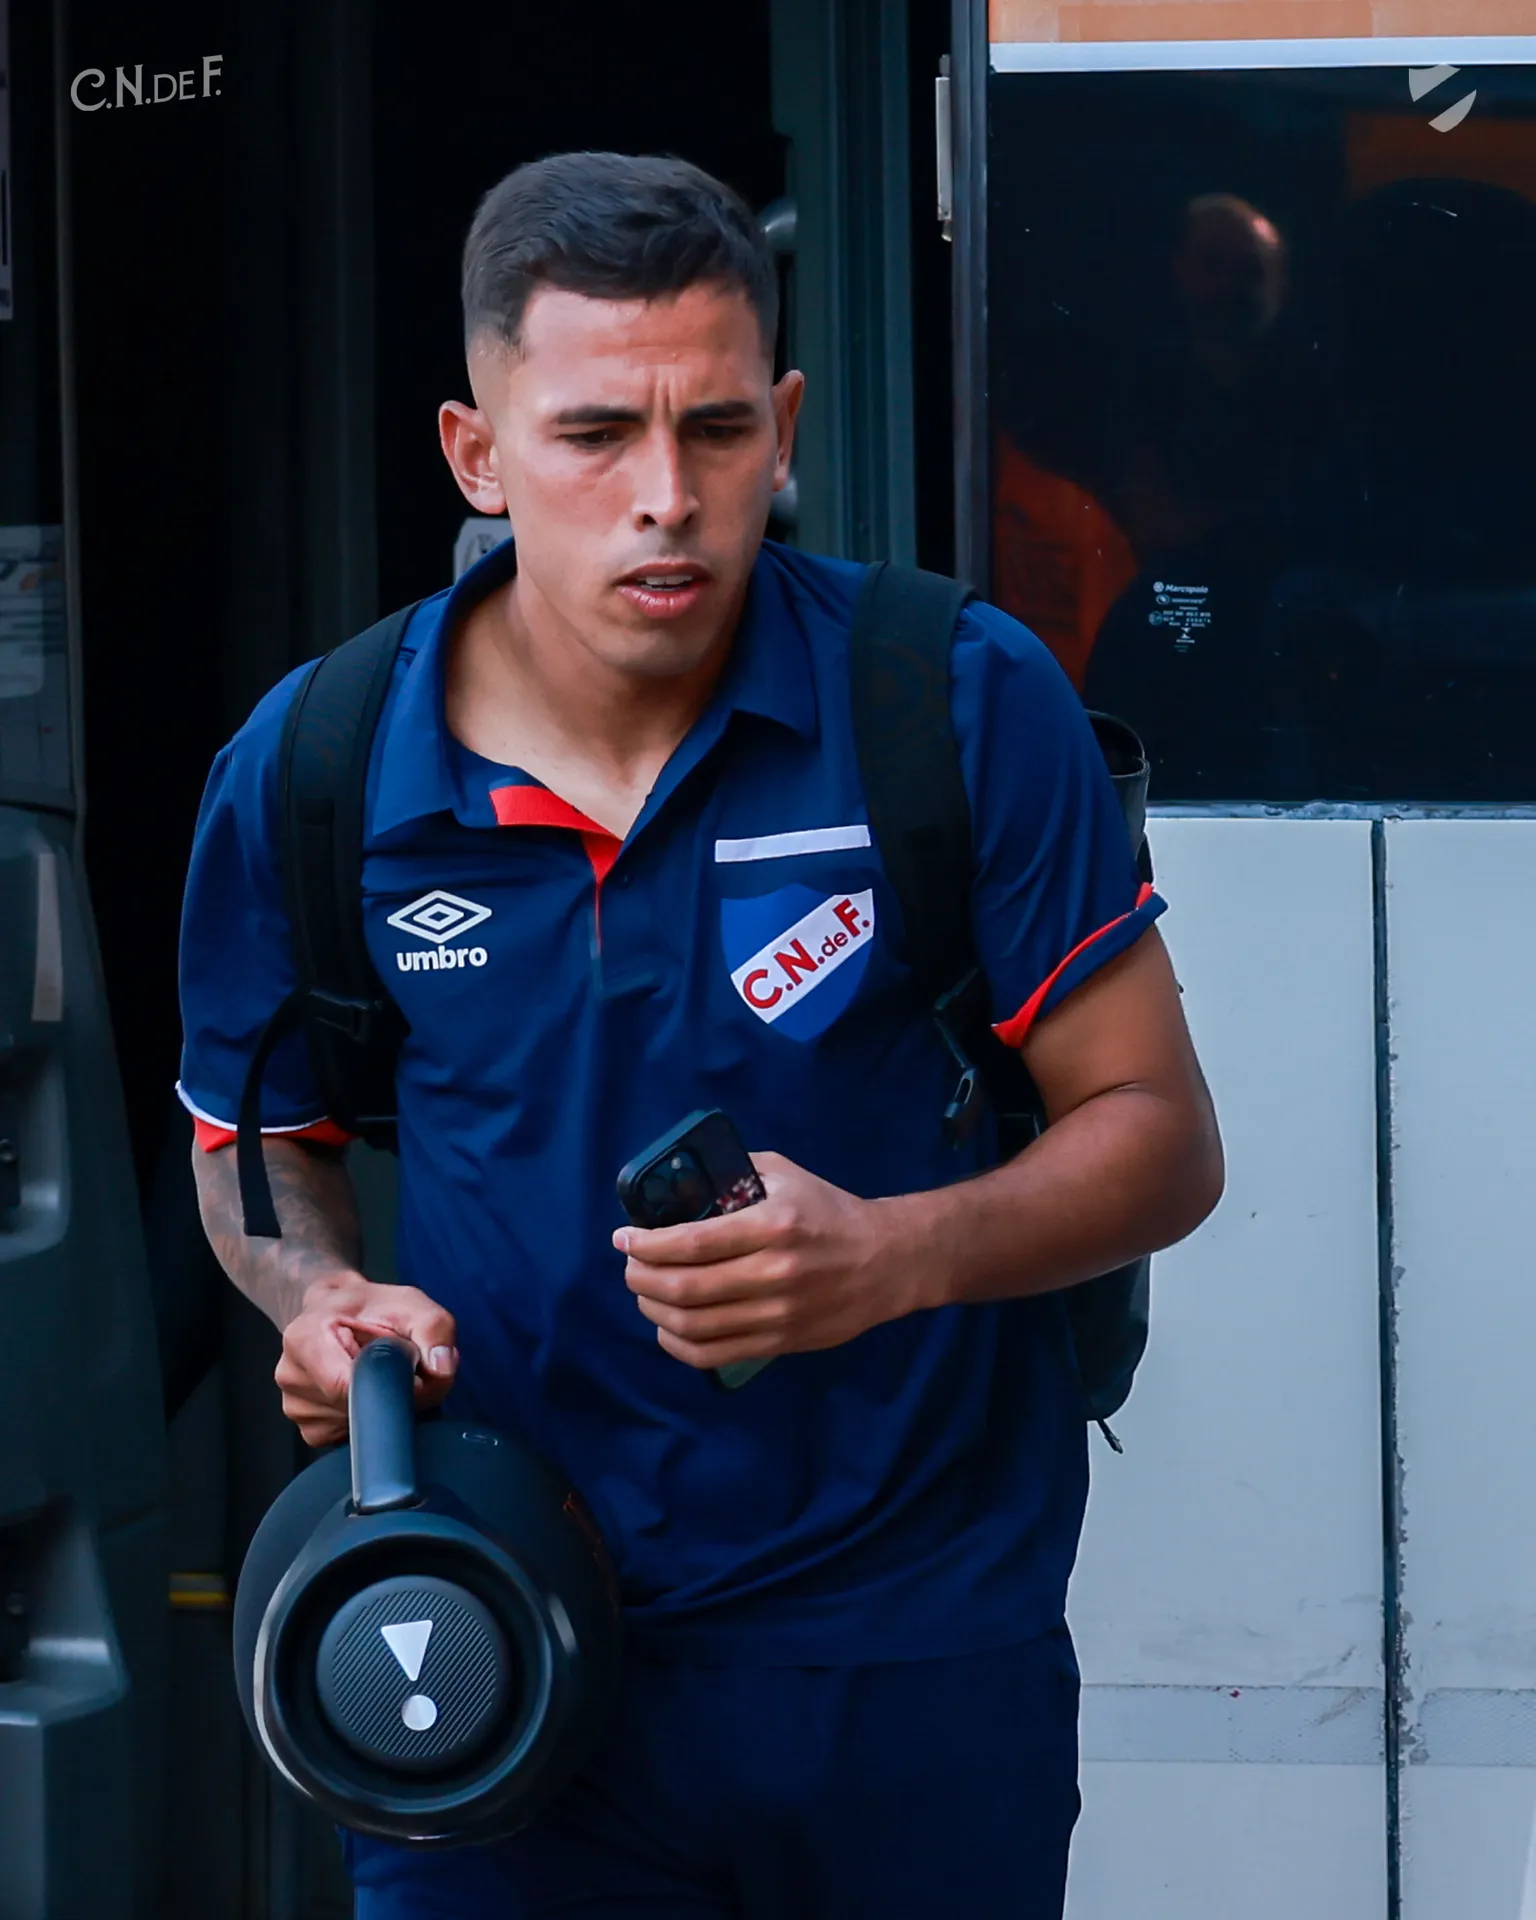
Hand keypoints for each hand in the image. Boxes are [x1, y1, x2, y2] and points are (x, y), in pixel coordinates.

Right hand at [274, 1275, 458, 1447]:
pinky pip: (348, 1439)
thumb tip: (441, 1367)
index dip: (388, 1387)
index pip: (346, 1386)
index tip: (408, 1374)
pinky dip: (368, 1422)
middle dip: (389, 1396)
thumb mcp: (409, 1302)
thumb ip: (433, 1327)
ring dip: (380, 1408)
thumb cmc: (371, 1307)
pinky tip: (366, 1394)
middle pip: (354, 1409)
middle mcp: (291, 1375)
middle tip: (398, 1369)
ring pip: (356, 1428)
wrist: (338, 1310)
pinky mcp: (309, 1429)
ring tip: (379, 1376)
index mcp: (303, 1338)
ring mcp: (295, 1407)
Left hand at [614, 1153, 914, 1372]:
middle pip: (686, 1288)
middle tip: (630, 1266)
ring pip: (694, 1326)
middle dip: (642, 1278)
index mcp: (773, 1226)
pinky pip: (714, 1355)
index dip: (647, 1244)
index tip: (623, 1238)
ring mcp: (777, 1314)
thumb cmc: (831, 1212)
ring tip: (644, 1293)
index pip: (693, 1242)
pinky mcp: (780, 1343)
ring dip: (654, 1310)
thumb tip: (683, 1177)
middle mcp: (774, 1273)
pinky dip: (677, 1345)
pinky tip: (667, 1326)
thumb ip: (738, 1171)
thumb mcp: (787, 1175)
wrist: (887, 1262)